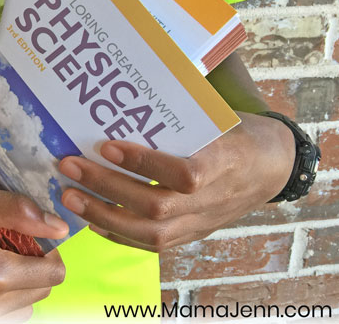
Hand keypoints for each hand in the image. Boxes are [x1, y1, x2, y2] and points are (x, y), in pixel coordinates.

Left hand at [57, 111, 295, 251]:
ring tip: (69, 196)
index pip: (183, 173)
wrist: (272, 166)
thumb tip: (121, 96)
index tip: (106, 146)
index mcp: (223, 161)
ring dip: (103, 215)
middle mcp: (213, 199)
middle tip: (68, 166)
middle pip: (156, 207)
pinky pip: (153, 245)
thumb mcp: (215, 116)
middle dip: (106, 188)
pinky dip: (118, 235)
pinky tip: (90, 220)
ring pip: (151, 233)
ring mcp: (203, 222)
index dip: (143, 163)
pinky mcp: (194, 235)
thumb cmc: (236, 132)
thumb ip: (177, 116)